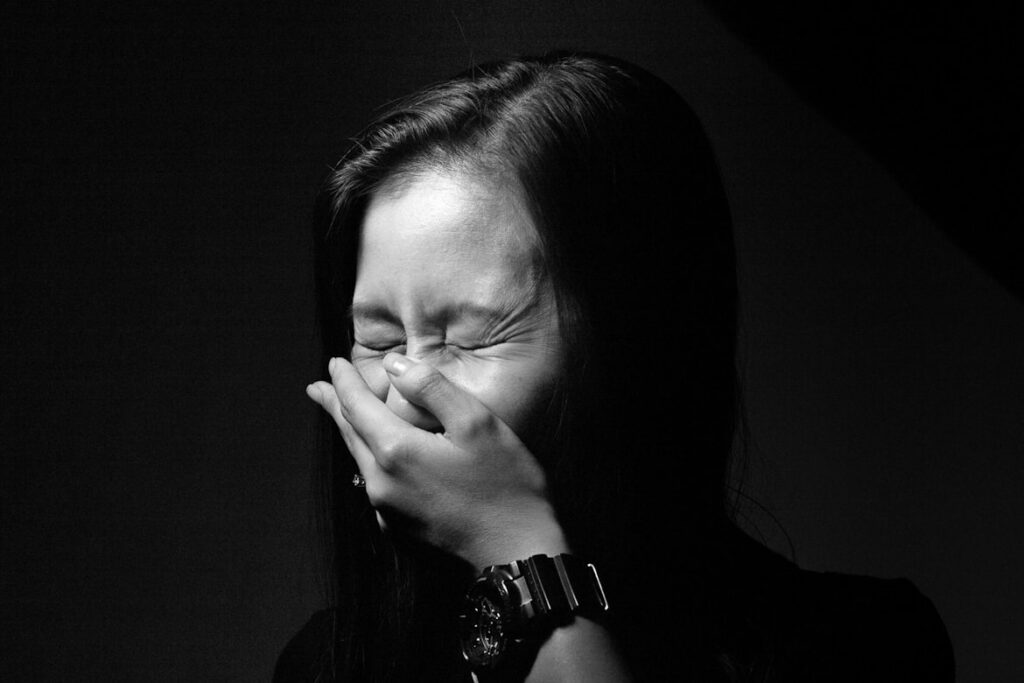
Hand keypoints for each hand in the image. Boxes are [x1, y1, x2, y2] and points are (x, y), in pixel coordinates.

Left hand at [306, 353, 568, 567]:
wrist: (517, 554)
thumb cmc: (505, 484)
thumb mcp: (477, 423)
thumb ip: (432, 388)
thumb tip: (393, 365)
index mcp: (396, 451)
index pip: (356, 406)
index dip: (343, 381)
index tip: (332, 363)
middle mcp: (380, 483)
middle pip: (350, 435)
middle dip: (334, 408)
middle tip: (317, 389)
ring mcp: (387, 512)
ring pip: (360, 461)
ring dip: (351, 435)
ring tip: (344, 418)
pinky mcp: (400, 532)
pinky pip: (375, 487)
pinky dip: (370, 463)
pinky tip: (377, 462)